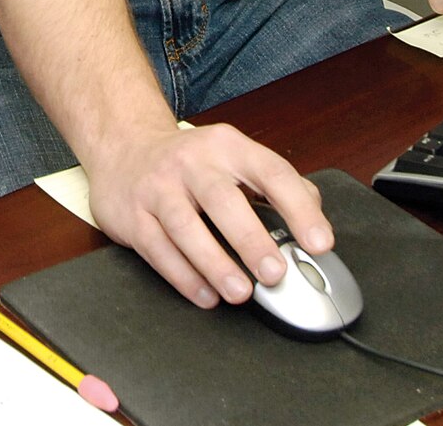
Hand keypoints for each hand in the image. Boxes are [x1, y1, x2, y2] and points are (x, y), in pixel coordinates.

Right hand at [82, 121, 330, 308]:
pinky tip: (206, 295)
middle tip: (275, 273)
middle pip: (222, 199)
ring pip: (185, 227)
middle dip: (251, 239)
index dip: (299, 209)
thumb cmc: (190, 163)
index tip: (319, 243)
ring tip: (240, 292)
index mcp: (227, 146)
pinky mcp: (132, 215)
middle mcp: (190, 162)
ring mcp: (157, 187)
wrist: (123, 148)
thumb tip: (314, 217)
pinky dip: (183, 277)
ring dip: (215, 264)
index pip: (271, 172)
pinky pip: (158, 249)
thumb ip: (276, 183)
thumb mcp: (234, 157)